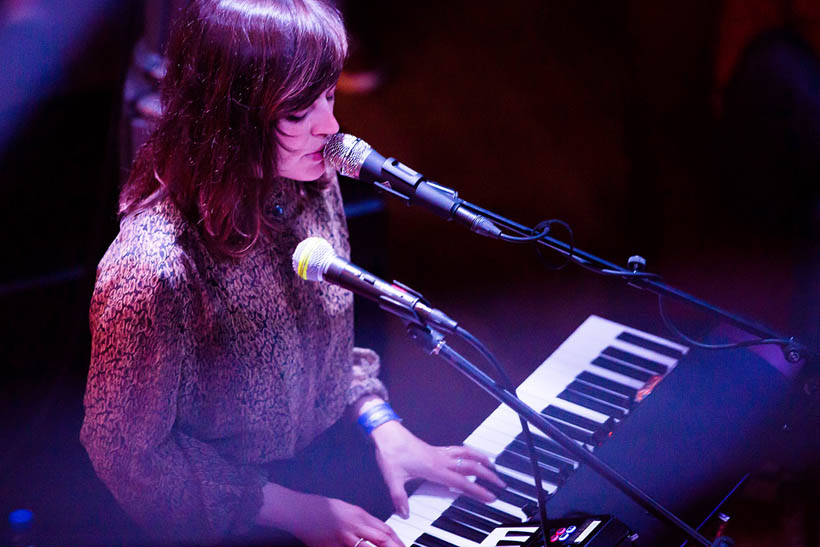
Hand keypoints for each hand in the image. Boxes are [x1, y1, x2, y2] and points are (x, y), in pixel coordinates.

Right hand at [257, 483, 403, 546]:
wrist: (300, 510)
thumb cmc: (322, 508)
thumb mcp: (347, 510)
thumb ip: (363, 521)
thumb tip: (378, 532)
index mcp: (359, 514)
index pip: (385, 529)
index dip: (397, 541)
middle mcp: (355, 524)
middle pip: (382, 539)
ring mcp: (344, 537)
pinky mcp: (332, 546)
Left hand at [370, 421, 505, 517]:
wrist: (387, 433)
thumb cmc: (391, 452)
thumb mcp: (392, 478)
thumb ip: (399, 497)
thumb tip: (404, 513)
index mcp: (434, 469)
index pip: (462, 482)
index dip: (478, 490)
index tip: (490, 496)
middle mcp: (441, 459)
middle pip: (471, 467)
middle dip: (488, 476)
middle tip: (500, 484)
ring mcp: (439, 452)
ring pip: (467, 454)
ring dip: (482, 460)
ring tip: (493, 466)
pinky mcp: (435, 448)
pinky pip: (458, 450)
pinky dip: (470, 452)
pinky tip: (471, 455)